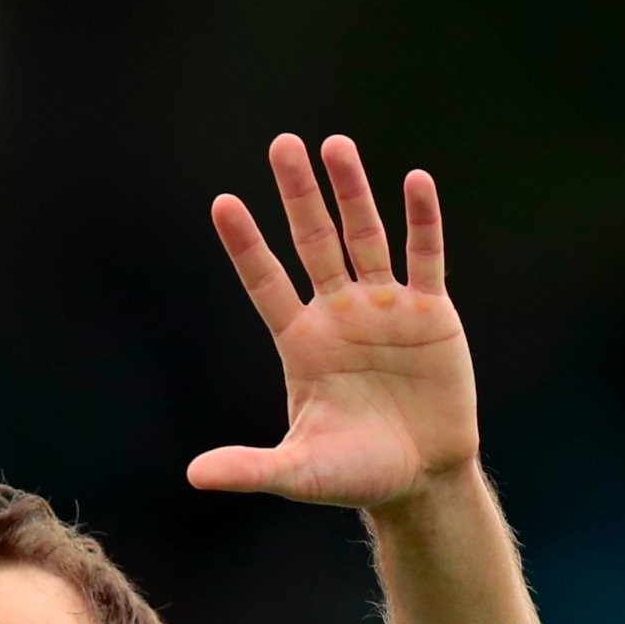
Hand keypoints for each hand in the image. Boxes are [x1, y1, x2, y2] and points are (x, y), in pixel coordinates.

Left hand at [190, 134, 477, 512]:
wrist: (422, 479)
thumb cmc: (356, 475)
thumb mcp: (300, 472)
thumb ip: (250, 467)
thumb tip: (193, 476)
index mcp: (301, 342)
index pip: (266, 282)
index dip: (246, 245)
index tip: (222, 203)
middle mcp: (339, 313)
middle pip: (313, 242)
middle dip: (299, 195)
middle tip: (282, 143)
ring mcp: (385, 307)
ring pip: (365, 237)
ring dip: (352, 192)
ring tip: (336, 145)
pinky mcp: (431, 312)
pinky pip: (425, 257)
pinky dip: (422, 221)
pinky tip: (415, 181)